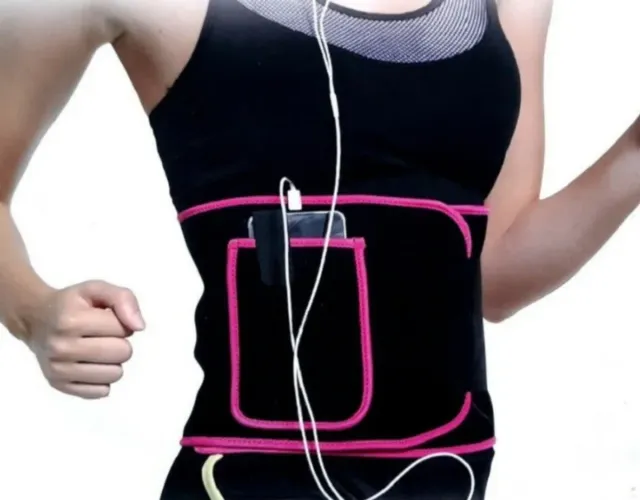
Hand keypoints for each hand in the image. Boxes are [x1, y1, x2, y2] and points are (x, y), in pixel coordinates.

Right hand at [23, 280, 145, 398]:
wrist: (35, 319)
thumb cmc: (72, 304)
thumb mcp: (96, 289)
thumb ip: (123, 299)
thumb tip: (139, 327)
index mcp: (70, 321)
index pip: (123, 329)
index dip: (120, 322)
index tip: (105, 319)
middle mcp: (61, 347)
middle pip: (122, 353)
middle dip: (120, 342)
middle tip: (103, 335)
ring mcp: (58, 369)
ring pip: (115, 374)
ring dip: (113, 362)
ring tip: (97, 349)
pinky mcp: (59, 385)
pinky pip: (101, 391)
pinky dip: (102, 379)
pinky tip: (90, 364)